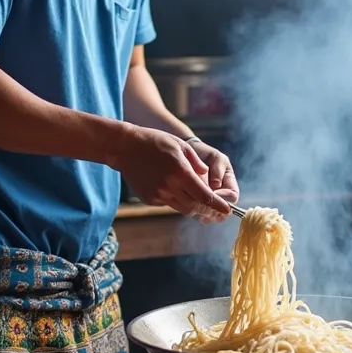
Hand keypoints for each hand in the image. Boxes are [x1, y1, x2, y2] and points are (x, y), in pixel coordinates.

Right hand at [108, 126, 231, 219]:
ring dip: (193, 205)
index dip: (218, 205)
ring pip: (183, 208)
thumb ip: (196, 164)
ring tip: (197, 198)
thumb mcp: (180, 146)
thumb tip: (207, 177)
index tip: (227, 210)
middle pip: (195, 206)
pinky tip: (174, 188)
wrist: (124, 148)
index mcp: (181, 172)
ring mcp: (158, 195)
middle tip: (216, 208)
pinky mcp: (150, 199)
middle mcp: (170, 187)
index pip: (205, 196)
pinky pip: (169, 204)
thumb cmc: (154, 141)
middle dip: (208, 209)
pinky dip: (177, 200)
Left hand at [188, 140, 238, 223]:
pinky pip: (200, 215)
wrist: (186, 155)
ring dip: (205, 214)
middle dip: (214, 210)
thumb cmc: (203, 154)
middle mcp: (222, 196)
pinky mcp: (198, 205)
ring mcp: (211, 202)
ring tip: (195, 209)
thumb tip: (216, 186)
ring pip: (212, 216)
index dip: (224, 198)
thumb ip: (218, 170)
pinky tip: (189, 208)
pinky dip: (196, 213)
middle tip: (203, 206)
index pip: (232, 197)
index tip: (212, 194)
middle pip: (224, 211)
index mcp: (229, 183)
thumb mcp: (215, 157)